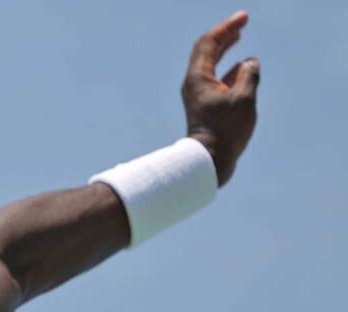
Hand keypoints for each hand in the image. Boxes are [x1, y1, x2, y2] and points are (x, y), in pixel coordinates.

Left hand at [182, 10, 260, 186]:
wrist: (209, 160)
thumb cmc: (225, 131)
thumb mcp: (244, 98)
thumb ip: (249, 75)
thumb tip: (250, 63)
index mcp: (198, 78)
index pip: (208, 43)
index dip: (226, 28)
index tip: (243, 18)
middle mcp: (194, 84)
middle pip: (207, 51)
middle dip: (224, 35)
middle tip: (241, 22)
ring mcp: (199, 95)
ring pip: (211, 65)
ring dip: (225, 50)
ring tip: (237, 36)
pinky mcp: (205, 105)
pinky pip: (217, 79)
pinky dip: (229, 69)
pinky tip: (241, 66)